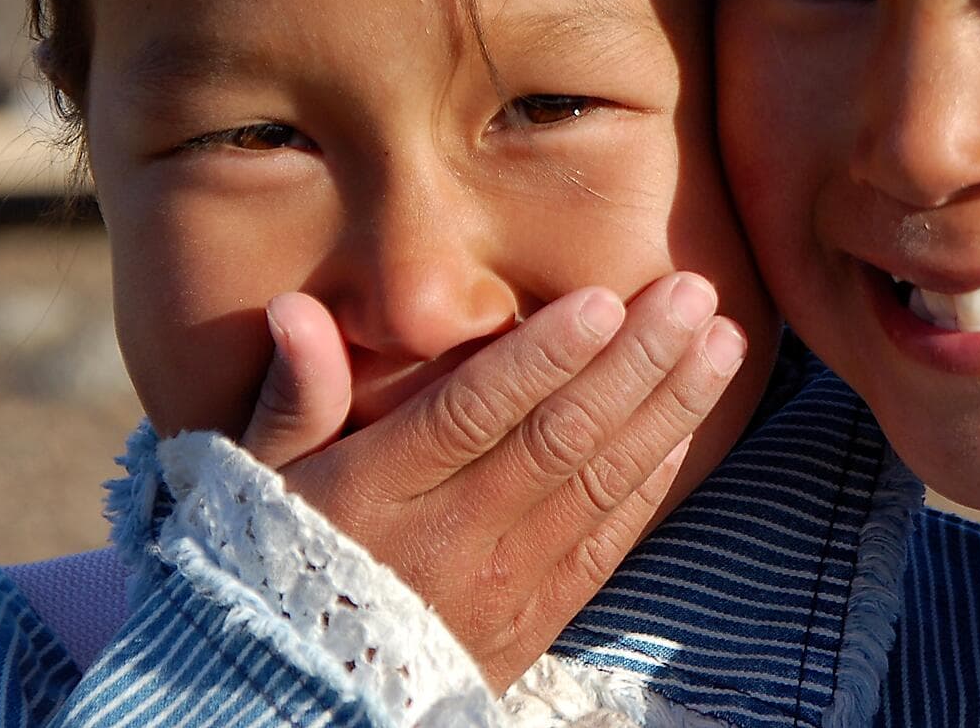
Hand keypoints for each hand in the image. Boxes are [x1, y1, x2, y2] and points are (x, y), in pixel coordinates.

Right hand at [238, 275, 746, 692]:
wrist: (293, 702)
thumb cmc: (272, 559)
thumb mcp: (256, 482)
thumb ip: (292, 397)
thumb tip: (295, 308)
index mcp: (375, 495)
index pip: (475, 414)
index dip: (545, 357)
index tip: (605, 298)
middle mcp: (447, 540)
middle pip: (558, 440)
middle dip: (637, 362)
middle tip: (696, 292)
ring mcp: (498, 587)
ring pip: (598, 485)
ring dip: (669, 408)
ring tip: (722, 341)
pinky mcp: (534, 622)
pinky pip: (605, 543)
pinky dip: (652, 480)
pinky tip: (690, 422)